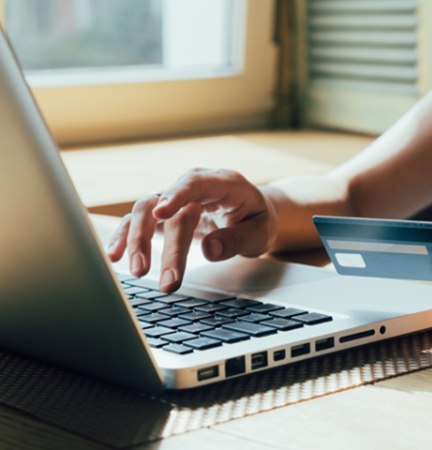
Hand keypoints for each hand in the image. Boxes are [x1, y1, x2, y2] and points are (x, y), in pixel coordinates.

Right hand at [106, 168, 276, 291]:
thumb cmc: (257, 221)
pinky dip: (126, 236)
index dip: (177, 195)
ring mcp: (176, 198)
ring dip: (138, 240)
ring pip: (146, 210)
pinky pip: (139, 221)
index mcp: (224, 183)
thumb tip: (209, 250)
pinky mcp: (165, 213)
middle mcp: (195, 186)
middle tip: (168, 281)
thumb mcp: (260, 232)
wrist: (252, 215)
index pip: (196, 183)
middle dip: (165, 244)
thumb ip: (238, 240)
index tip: (162, 213)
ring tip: (138, 271)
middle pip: (169, 206)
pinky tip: (115, 255)